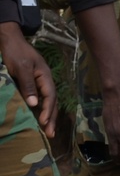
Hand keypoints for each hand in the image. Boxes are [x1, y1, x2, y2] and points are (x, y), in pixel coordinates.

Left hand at [0, 22, 57, 137]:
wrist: (10, 41)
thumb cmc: (16, 53)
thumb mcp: (21, 68)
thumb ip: (28, 85)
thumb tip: (34, 104)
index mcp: (45, 77)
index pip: (50, 97)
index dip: (48, 110)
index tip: (45, 123)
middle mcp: (45, 81)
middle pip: (52, 102)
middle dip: (52, 118)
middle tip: (51, 134)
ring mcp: (40, 83)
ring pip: (47, 102)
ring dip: (48, 116)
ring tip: (48, 131)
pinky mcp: (33, 84)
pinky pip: (40, 99)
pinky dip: (42, 110)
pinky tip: (40, 118)